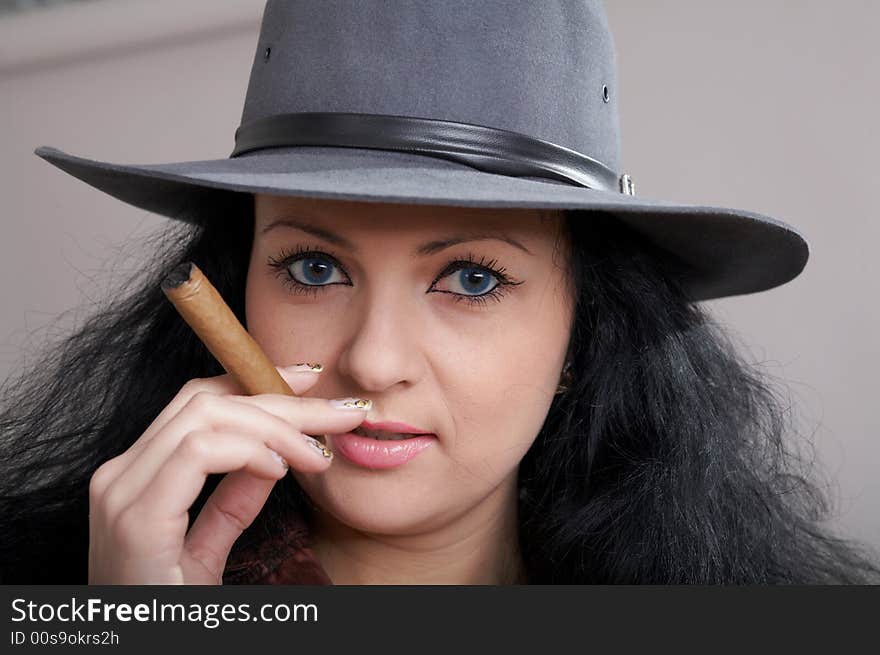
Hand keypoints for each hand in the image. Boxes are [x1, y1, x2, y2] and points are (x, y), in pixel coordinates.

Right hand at [86, 366, 365, 583]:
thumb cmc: (168, 613)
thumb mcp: (205, 551)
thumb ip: (231, 503)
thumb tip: (272, 457)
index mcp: (135, 478)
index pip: (197, 402)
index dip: (257, 384)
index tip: (311, 383)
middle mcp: (120, 475)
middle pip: (207, 401)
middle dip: (282, 400)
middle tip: (340, 413)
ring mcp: (121, 494)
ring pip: (206, 415)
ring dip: (276, 426)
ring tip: (318, 454)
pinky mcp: (135, 519)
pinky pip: (198, 453)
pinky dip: (248, 451)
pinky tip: (281, 469)